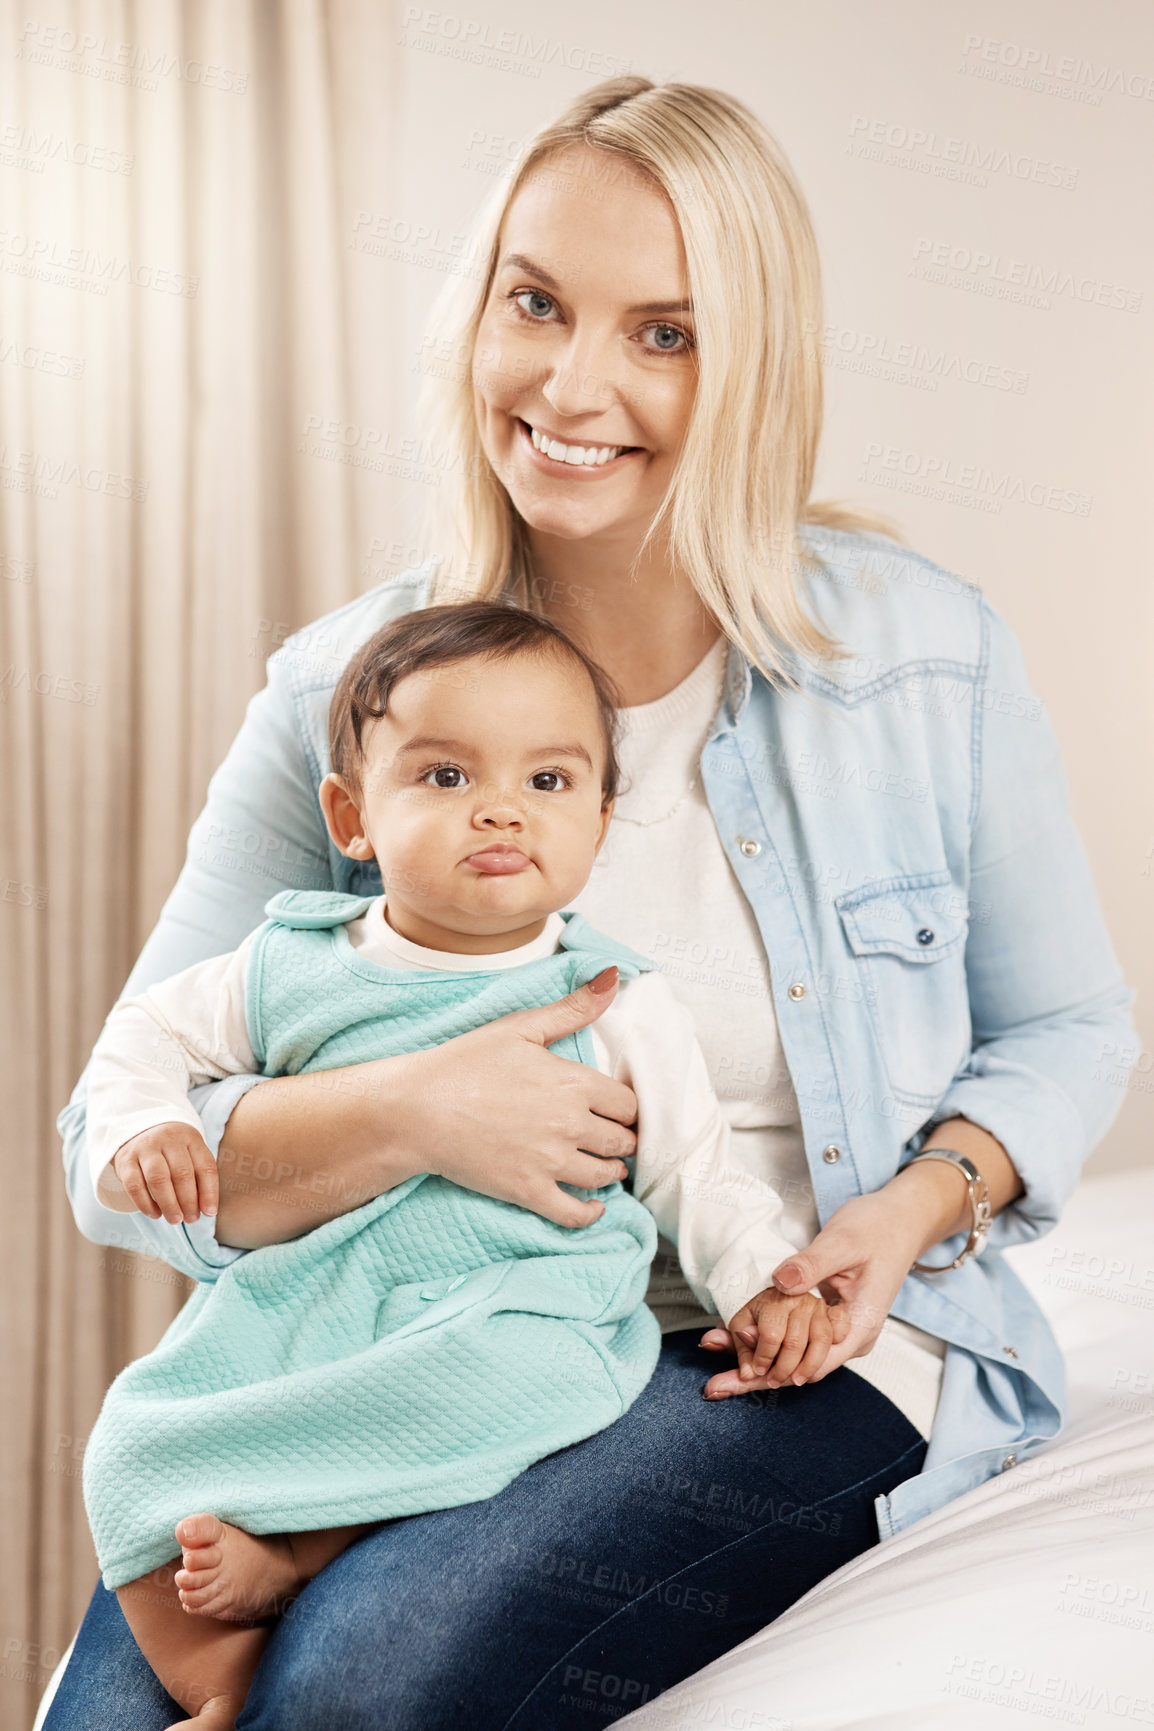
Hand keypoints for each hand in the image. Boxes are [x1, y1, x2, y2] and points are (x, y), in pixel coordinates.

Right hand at [111, 1121, 219, 1223]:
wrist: (138, 1129)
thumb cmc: (172, 1150)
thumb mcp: (190, 1154)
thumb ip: (200, 1178)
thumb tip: (207, 1210)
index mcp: (190, 1138)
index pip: (204, 1166)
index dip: (209, 1192)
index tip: (209, 1212)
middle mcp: (168, 1139)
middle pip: (181, 1173)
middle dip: (188, 1201)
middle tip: (191, 1219)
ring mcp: (145, 1148)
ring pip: (158, 1179)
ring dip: (169, 1204)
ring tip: (175, 1219)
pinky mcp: (125, 1159)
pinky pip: (134, 1185)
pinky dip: (145, 1203)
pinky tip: (155, 1214)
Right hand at [388, 964, 637, 1228]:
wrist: (417, 1109)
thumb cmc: (464, 1063)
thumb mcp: (520, 1028)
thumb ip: (572, 1008)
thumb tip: (613, 977)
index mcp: (573, 1083)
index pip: (628, 1104)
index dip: (625, 1107)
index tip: (617, 1110)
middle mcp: (570, 1125)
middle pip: (623, 1141)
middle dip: (622, 1139)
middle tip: (614, 1138)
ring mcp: (550, 1162)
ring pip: (605, 1176)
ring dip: (610, 1171)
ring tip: (604, 1165)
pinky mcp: (528, 1191)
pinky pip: (575, 1214)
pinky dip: (590, 1213)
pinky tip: (592, 1206)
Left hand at [699, 1188, 928, 1398]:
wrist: (902, 1220)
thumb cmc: (877, 1229)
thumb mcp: (843, 1242)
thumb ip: (811, 1264)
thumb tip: (780, 1283)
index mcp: (860, 1327)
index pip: (810, 1367)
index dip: (770, 1375)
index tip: (734, 1378)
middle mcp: (851, 1337)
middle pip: (798, 1369)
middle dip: (755, 1375)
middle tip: (713, 1385)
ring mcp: (842, 1329)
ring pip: (795, 1355)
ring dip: (758, 1357)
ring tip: (716, 1354)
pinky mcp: (832, 1318)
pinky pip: (798, 1337)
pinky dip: (768, 1339)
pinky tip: (739, 1335)